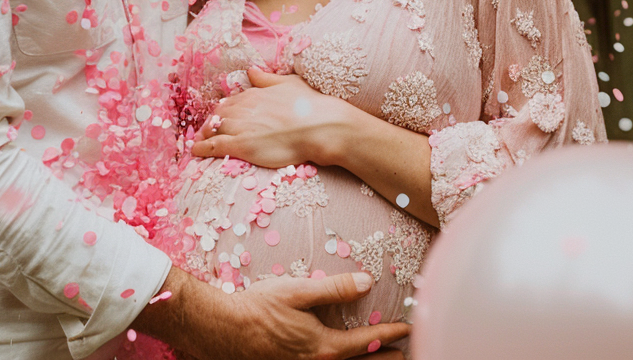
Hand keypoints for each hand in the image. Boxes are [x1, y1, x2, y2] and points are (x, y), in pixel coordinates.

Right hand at [133, 266, 408, 359]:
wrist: (224, 331)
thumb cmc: (260, 307)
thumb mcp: (298, 291)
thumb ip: (334, 289)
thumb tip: (367, 282)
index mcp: (326, 348)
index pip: (368, 342)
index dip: (391, 334)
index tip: (408, 328)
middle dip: (387, 359)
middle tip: (407, 352)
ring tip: (385, 359)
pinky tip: (342, 359)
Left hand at [191, 67, 352, 168]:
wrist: (319, 126)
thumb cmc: (309, 104)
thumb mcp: (288, 83)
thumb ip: (266, 78)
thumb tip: (251, 70)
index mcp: (253, 93)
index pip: (230, 101)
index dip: (223, 111)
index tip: (220, 117)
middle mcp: (243, 107)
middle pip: (218, 114)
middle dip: (211, 122)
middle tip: (207, 131)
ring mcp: (240, 126)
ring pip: (213, 128)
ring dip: (204, 134)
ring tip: (198, 141)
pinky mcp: (241, 145)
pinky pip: (213, 145)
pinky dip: (201, 148)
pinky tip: (195, 151)